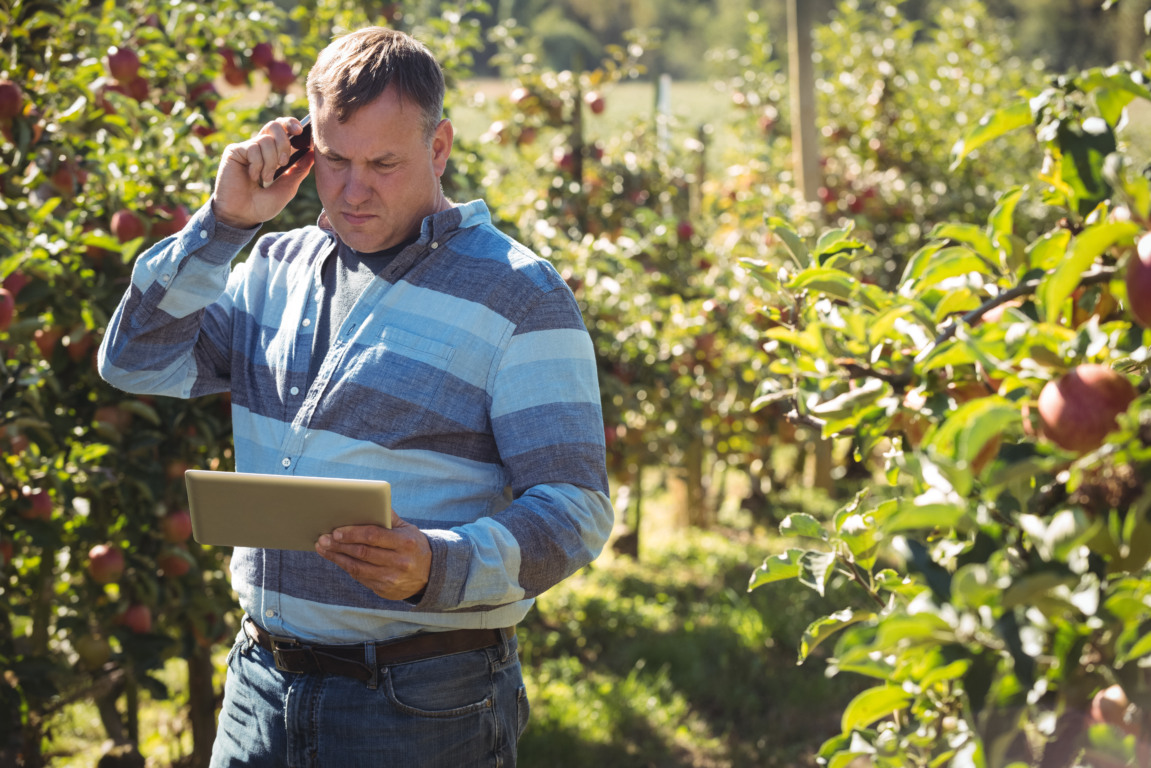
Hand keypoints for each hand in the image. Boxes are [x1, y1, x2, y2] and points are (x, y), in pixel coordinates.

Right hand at [211, 116, 312, 229]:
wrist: (243, 215)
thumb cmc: (263, 205)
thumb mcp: (288, 187)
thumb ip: (299, 170)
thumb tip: (312, 152)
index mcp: (273, 153)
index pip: (282, 129)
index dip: (291, 123)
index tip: (301, 131)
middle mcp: (260, 147)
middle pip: (275, 125)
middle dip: (284, 143)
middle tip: (283, 163)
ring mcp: (247, 148)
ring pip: (267, 139)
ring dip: (270, 163)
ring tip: (264, 179)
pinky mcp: (234, 151)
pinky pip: (253, 148)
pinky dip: (257, 165)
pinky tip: (252, 177)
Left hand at [315, 513, 430, 600]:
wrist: (429, 574)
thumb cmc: (413, 545)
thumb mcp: (407, 529)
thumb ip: (388, 517)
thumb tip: (368, 502)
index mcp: (405, 542)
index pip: (374, 536)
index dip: (352, 534)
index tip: (336, 531)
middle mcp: (400, 562)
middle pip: (362, 552)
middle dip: (339, 545)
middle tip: (323, 538)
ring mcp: (392, 578)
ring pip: (357, 567)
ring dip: (337, 557)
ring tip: (323, 548)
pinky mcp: (384, 589)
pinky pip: (360, 577)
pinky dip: (346, 566)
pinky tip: (336, 558)